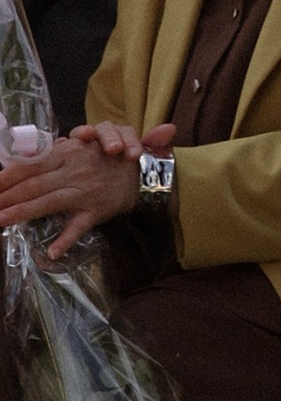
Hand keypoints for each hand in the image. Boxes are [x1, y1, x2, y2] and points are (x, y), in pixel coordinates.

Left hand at [0, 119, 172, 256]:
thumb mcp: (82, 148)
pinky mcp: (96, 210)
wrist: (145, 172)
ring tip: (0, 220)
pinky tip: (52, 252)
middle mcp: (75, 170)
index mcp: (70, 152)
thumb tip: (24, 156)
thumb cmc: (109, 158)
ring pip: (48, 202)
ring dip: (22, 212)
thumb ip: (56, 151)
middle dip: (7, 195)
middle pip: (34, 183)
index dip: (9, 176)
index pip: (32, 164)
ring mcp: (85, 191)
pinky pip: (79, 226)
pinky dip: (66, 239)